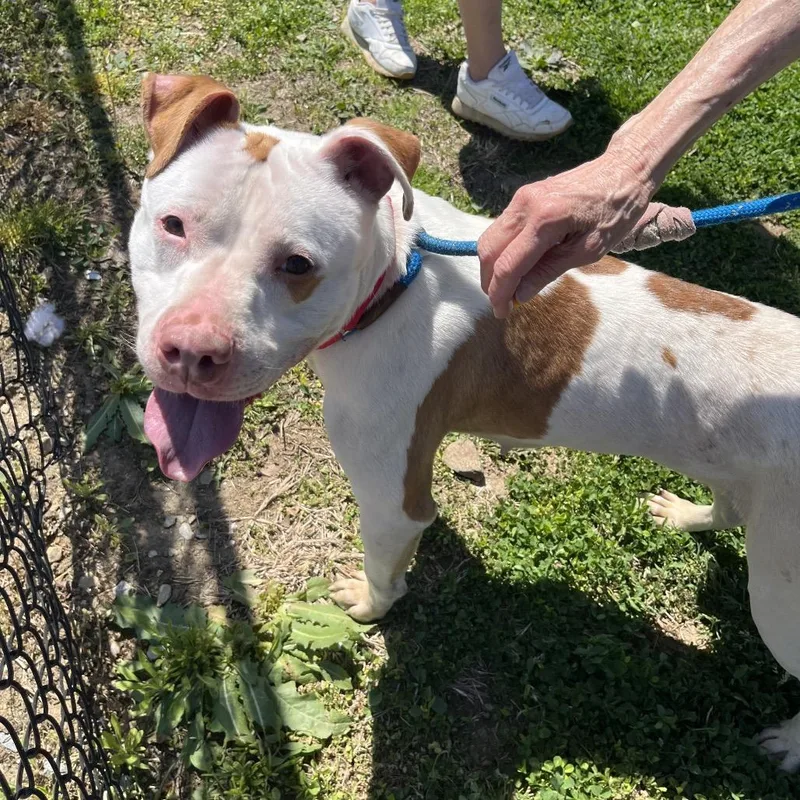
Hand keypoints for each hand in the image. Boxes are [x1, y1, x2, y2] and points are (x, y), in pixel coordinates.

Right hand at [477, 151, 653, 316]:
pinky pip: (501, 228)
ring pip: (490, 239)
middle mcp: (525, 205)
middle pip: (488, 251)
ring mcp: (521, 197)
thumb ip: (550, 271)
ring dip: (493, 267)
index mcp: (545, 220)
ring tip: (508, 287)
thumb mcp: (589, 249)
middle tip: (502, 303)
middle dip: (490, 282)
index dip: (500, 293)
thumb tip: (521, 295)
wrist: (623, 169)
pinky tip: (516, 266)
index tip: (501, 313)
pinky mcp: (523, 196)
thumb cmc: (615, 211)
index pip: (508, 264)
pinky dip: (501, 251)